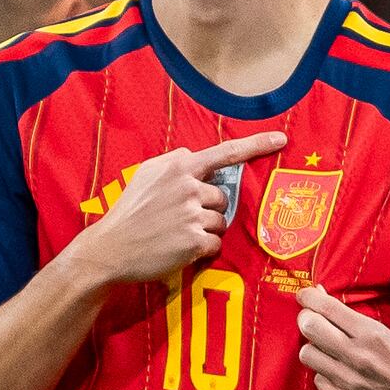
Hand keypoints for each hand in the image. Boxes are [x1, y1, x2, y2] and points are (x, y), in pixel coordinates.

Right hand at [72, 132, 285, 290]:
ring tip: (176, 235)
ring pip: (221, 221)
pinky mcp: (194, 240)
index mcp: (178, 166)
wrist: (109, 248)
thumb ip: (174, 166)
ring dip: (205, 231)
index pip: (224, 153)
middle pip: (222, 197)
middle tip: (179, 220)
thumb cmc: (127, 213)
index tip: (281, 139)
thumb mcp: (145, 176)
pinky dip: (201, 249)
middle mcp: (188, 185)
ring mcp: (192, 213)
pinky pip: (215, 244)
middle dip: (207, 209)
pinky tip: (179, 249)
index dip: (256, 145)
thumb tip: (198, 162)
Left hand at [296, 289, 389, 389]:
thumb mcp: (387, 334)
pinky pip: (318, 381)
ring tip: (328, 352)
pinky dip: (326, 376)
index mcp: (372, 333)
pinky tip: (340, 376)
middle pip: (308, 327)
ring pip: (308, 354)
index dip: (309, 297)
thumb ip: (354, 320)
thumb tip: (322, 298)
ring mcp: (349, 381)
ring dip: (315, 350)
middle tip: (311, 321)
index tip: (305, 296)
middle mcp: (358, 356)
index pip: (326, 307)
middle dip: (306, 320)